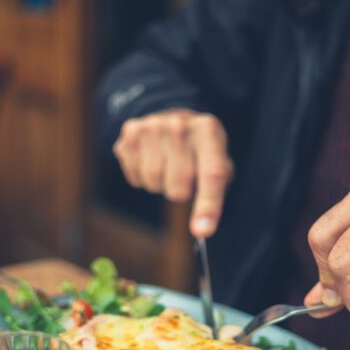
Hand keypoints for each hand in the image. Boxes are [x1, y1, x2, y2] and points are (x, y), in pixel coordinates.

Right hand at [112, 109, 233, 236]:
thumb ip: (214, 193)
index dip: (208, 205)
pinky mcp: (130, 133)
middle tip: (185, 177)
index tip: (203, 231)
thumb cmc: (200, 152)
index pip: (211, 174)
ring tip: (167, 166)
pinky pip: (135, 177)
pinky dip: (143, 178)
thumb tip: (202, 230)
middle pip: (178, 187)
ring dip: (161, 185)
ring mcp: (152, 126)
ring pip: (154, 183)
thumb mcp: (219, 163)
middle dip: (182, 193)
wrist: (174, 118)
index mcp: (209, 131)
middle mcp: (179, 124)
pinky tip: (151, 160)